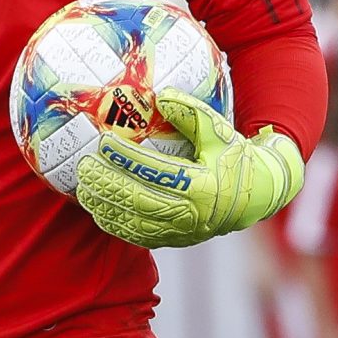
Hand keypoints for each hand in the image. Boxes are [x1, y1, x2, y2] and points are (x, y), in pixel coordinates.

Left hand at [75, 90, 303, 248]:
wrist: (255, 197)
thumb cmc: (234, 158)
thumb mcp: (220, 132)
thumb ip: (193, 114)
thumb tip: (162, 96)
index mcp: (204, 186)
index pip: (157, 171)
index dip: (127, 157)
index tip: (104, 142)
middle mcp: (192, 214)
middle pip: (139, 199)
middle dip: (107, 182)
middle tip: (84, 165)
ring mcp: (180, 231)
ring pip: (133, 221)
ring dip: (103, 204)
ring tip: (82, 184)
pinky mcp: (172, 241)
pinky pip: (135, 235)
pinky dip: (111, 221)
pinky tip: (94, 205)